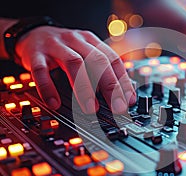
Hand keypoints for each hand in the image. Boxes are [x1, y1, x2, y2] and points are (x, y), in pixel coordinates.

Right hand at [15, 26, 135, 113]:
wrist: (33, 34)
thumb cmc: (65, 48)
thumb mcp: (85, 52)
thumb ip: (102, 69)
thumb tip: (123, 92)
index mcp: (91, 41)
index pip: (113, 59)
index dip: (123, 80)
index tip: (129, 100)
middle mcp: (76, 41)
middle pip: (97, 61)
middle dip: (110, 86)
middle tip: (116, 107)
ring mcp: (55, 46)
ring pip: (74, 64)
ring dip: (84, 88)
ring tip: (91, 108)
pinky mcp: (35, 54)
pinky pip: (41, 71)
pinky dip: (48, 88)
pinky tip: (55, 103)